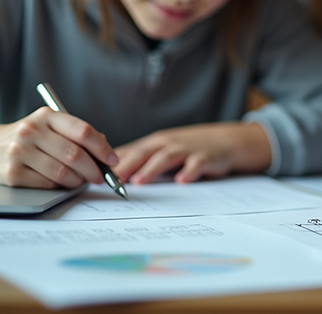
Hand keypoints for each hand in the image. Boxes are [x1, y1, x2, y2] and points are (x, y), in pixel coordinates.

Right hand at [0, 107, 117, 188]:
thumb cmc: (29, 138)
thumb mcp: (50, 127)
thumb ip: (76, 134)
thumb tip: (106, 151)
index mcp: (46, 116)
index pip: (83, 131)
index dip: (102, 148)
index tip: (112, 160)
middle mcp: (31, 130)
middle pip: (75, 154)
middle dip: (94, 170)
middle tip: (101, 177)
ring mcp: (19, 152)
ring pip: (63, 172)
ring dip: (78, 180)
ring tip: (82, 181)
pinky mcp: (12, 173)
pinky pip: (48, 184)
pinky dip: (61, 187)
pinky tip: (64, 184)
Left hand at [113, 122, 270, 183]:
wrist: (225, 140)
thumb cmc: (189, 147)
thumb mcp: (162, 149)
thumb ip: (140, 158)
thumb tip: (109, 171)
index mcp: (154, 144)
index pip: (129, 151)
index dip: (112, 162)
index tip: (95, 175)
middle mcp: (168, 144)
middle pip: (144, 153)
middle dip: (126, 165)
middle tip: (111, 180)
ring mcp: (187, 150)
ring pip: (166, 157)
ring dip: (152, 169)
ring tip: (139, 181)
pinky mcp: (206, 158)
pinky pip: (197, 164)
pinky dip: (189, 171)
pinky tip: (182, 181)